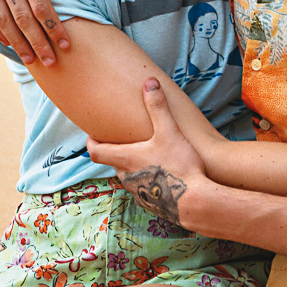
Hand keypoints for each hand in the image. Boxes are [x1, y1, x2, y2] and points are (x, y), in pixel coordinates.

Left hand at [87, 80, 210, 228]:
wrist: (195, 202)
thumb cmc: (179, 165)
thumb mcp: (169, 131)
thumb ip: (158, 106)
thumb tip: (150, 82)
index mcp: (125, 159)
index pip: (96, 152)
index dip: (91, 143)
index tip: (91, 135)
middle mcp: (126, 177)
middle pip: (113, 163)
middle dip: (117, 152)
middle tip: (124, 141)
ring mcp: (138, 192)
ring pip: (128, 177)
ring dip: (132, 167)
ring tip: (145, 156)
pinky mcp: (151, 204)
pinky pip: (143, 190)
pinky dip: (147, 181)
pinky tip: (161, 176)